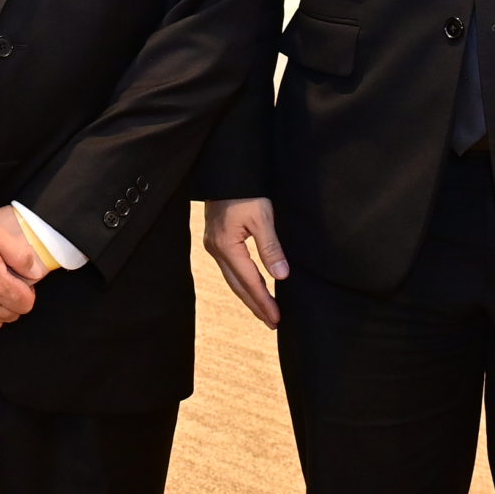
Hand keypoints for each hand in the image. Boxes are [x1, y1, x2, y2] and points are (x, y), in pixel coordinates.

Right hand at [202, 197, 288, 328]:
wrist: (225, 170)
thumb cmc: (245, 191)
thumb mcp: (263, 217)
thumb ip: (271, 248)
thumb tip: (281, 277)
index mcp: (226, 246)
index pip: (249, 282)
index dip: (264, 302)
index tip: (277, 319)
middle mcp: (216, 249)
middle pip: (237, 286)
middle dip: (255, 305)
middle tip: (272, 323)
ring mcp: (213, 245)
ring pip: (232, 279)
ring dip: (248, 296)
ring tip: (264, 311)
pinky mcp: (216, 240)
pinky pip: (229, 269)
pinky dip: (242, 282)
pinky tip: (250, 286)